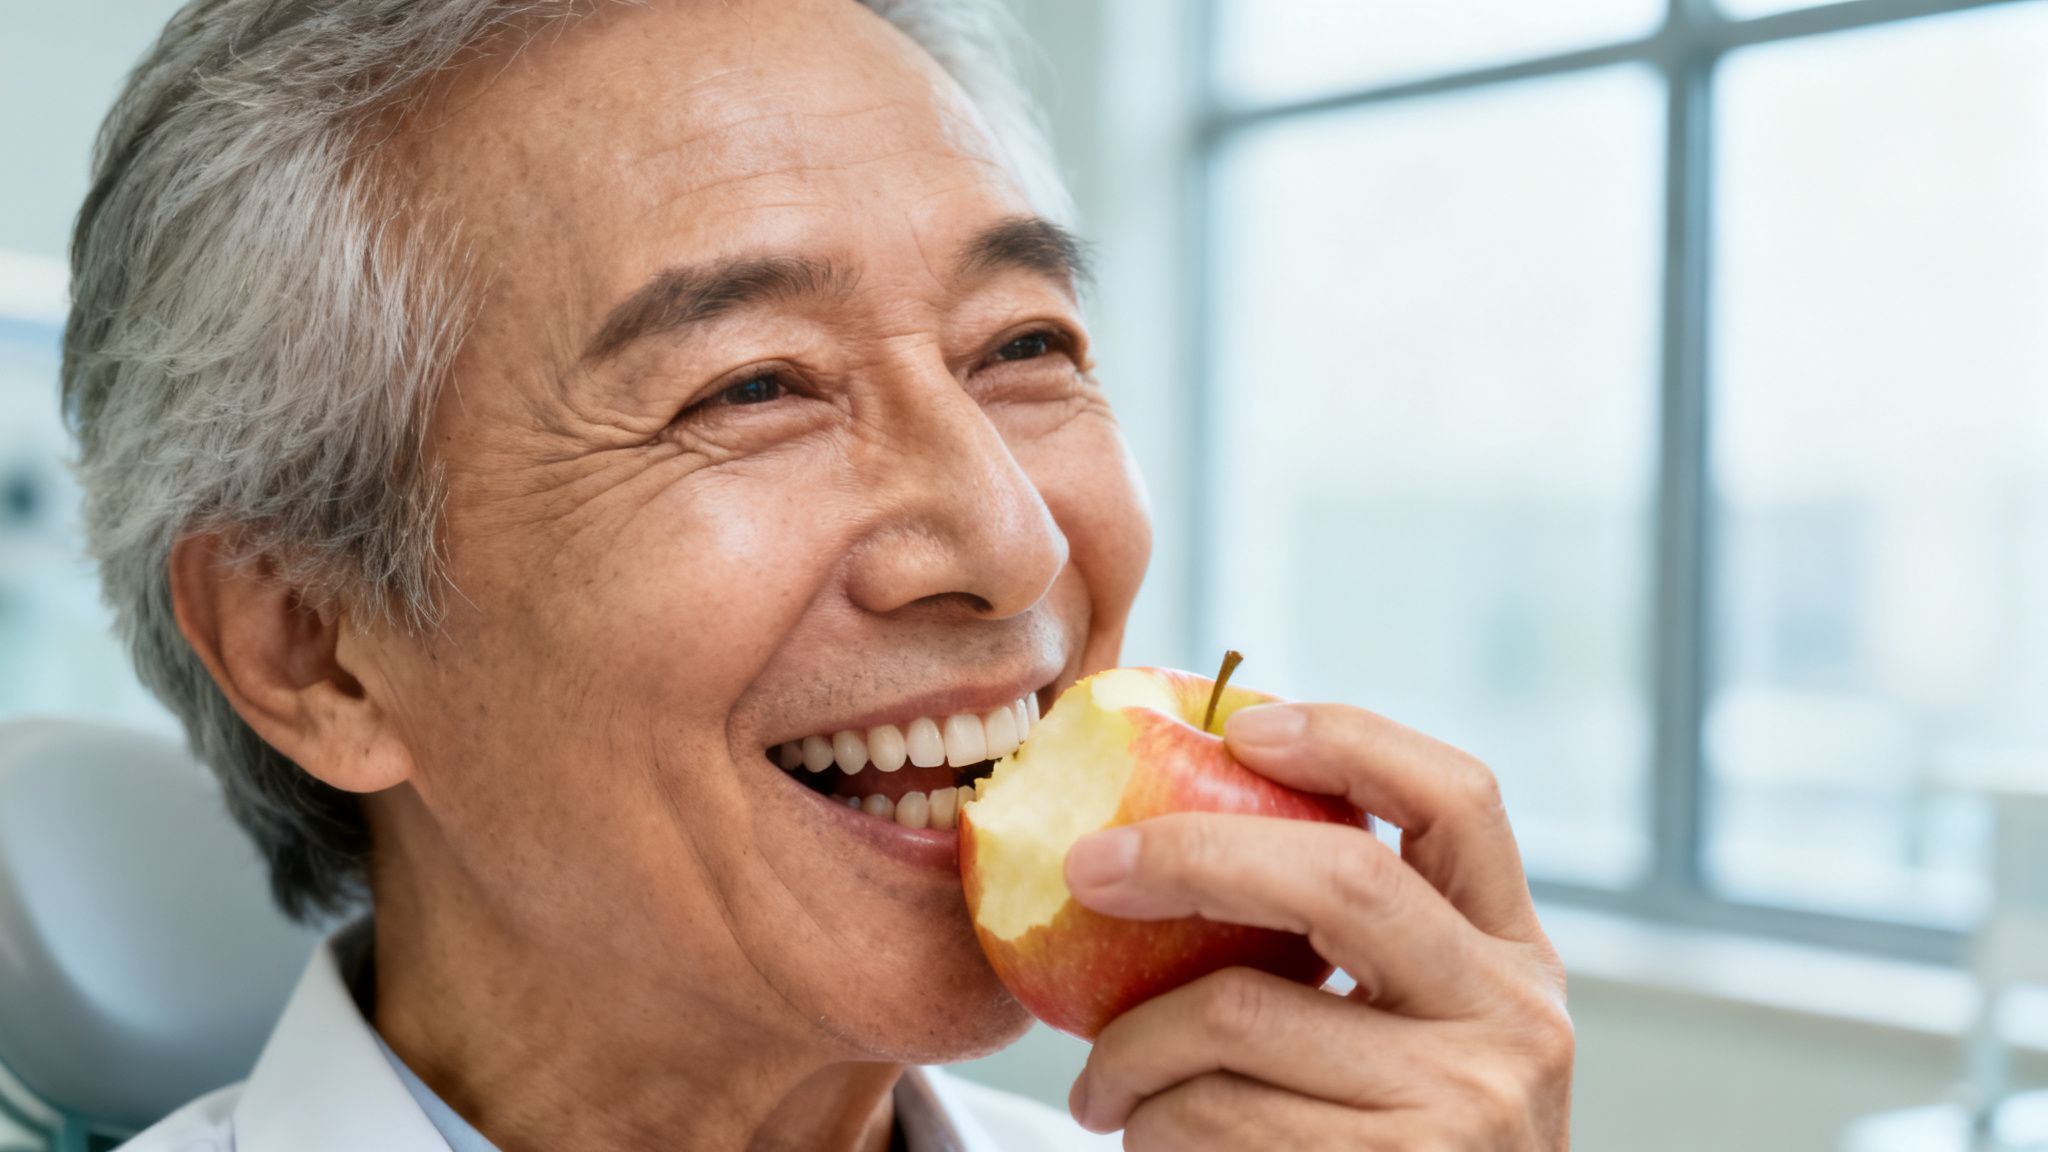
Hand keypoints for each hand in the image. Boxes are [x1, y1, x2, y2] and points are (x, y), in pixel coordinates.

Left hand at [1060, 702, 1572, 1149]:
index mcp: (1513, 956)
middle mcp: (1515, 1022)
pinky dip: (1148, 1127)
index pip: (1461, 798)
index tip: (1242, 723)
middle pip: (1340, 879)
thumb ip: (1344, 945)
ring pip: (1236, 1016)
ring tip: (1105, 1086)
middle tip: (1085, 869)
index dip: (1351, 739)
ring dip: (1131, 1051)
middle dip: (1186, 855)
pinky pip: (1213, 1120)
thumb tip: (1164, 815)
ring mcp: (1468, 1111)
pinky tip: (1147, 1144)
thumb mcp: (1403, 1040)